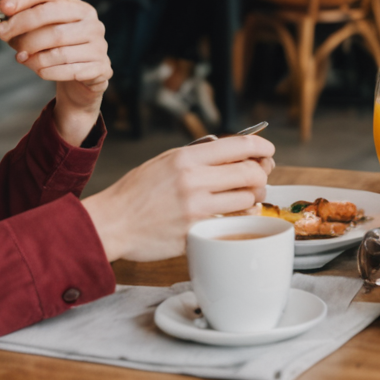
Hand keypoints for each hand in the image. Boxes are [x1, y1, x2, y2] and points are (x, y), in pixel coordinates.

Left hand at [0, 0, 110, 145]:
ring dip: (33, 56)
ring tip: (22, 58)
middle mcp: (92, 22)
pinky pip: (68, 70)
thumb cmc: (55, 51)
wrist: (80, 81)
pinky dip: (48, 72)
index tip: (3, 8)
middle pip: (50, 18)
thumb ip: (20, 15)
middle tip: (4, 37)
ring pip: (57, 48)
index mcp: (77, 7)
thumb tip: (3, 1)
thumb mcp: (37, 31)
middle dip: (22, 28)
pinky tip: (41, 72)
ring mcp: (99, 45)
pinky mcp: (101, 67)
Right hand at [80, 134, 275, 261]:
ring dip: (252, 198)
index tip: (268, 151)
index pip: (239, 146)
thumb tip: (235, 151)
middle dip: (261, 175)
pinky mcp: (196, 233)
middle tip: (258, 179)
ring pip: (248, 200)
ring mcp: (196, 209)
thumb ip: (198, 156)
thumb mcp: (165, 161)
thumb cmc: (136, 192)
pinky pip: (233, 223)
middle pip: (251, 173)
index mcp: (186, 158)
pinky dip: (239, 219)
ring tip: (243, 198)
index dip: (262, 147)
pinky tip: (232, 216)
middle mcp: (193, 181)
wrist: (111, 223)